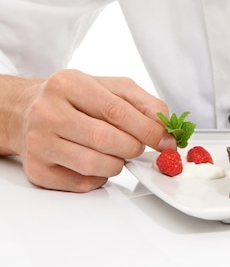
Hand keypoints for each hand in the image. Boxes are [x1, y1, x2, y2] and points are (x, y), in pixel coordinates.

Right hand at [16, 69, 175, 191]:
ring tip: (119, 154)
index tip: (164, 139)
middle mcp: (48, 111)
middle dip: (132, 147)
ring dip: (117, 164)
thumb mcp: (109, 87)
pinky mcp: (37, 170)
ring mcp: (39, 142)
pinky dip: (99, 177)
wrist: (26, 111)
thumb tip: (165, 128)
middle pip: (104, 139)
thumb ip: (142, 103)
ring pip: (92, 164)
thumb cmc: (74, 98)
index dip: (146, 128)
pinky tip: (98, 162)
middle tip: (139, 147)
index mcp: (68, 84)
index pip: (115, 110)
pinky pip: (80, 183)